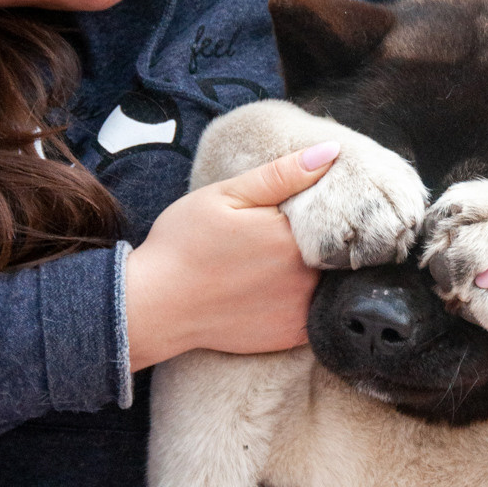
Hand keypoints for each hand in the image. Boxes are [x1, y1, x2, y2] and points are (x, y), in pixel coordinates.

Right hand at [124, 141, 340, 369]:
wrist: (154, 307)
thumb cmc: (183, 245)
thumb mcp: (225, 196)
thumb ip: (281, 175)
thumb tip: (331, 152)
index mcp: (293, 237)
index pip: (332, 211)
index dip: (317, 204)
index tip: (291, 206)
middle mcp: (307, 276)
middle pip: (333, 247)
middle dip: (317, 236)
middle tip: (274, 235)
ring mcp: (302, 310)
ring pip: (327, 279)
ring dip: (314, 268)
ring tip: (271, 262)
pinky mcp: (293, 335)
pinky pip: (315, 310)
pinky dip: (304, 297)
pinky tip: (270, 289)